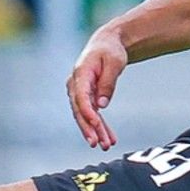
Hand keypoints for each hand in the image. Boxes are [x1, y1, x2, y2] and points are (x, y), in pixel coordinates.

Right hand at [67, 30, 127, 150]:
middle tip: (96, 143)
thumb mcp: (114, 62)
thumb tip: (102, 105)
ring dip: (95, 131)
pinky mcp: (86, 97)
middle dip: (88, 128)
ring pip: (85, 116)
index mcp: (80, 74)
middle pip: (80, 110)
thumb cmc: (110, 51)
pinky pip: (92, 114)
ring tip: (106, 145)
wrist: (106, 44)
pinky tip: (109, 139)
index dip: (87, 111)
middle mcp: (75, 85)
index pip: (80, 96)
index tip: (95, 123)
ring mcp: (79, 92)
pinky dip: (100, 127)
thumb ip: (108, 83)